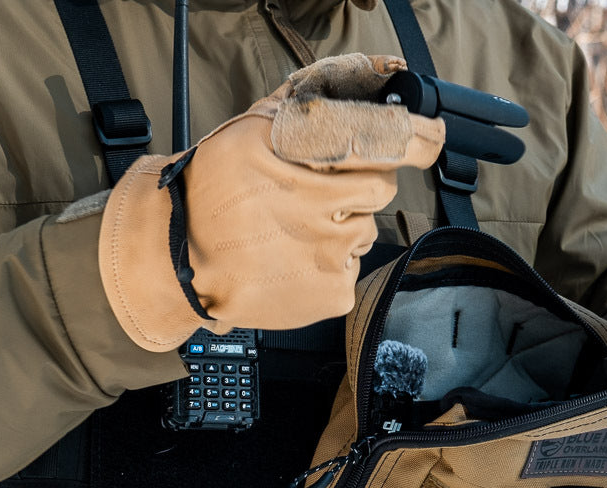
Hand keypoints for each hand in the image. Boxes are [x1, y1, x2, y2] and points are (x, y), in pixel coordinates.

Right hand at [97, 54, 444, 351]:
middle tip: (314, 199)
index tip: (430, 136)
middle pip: (380, 187)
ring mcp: (328, 251)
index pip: (383, 137)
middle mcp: (319, 201)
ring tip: (291, 234)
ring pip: (364, 231)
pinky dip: (328, 267)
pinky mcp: (332, 291)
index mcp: (301, 155)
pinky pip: (350, 270)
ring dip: (338, 230)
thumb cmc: (211, 192)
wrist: (176, 258)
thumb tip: (363, 77)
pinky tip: (292, 262)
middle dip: (356, 189)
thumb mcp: (249, 130)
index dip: (415, 136)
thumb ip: (303, 104)